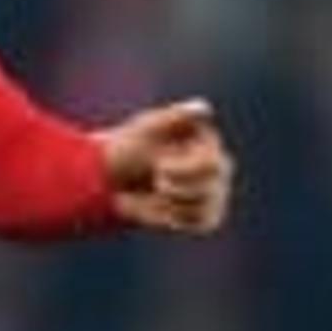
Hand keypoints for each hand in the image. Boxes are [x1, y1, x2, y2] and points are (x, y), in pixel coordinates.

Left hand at [99, 99, 233, 233]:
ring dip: (172, 204)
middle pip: (211, 188)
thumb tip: (203, 107)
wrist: (113, 179)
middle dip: (178, 189)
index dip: (183, 170)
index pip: (211, 164)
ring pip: (205, 207)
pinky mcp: (207, 213)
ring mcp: (215, 190)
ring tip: (156, 192)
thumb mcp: (146, 129)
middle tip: (156, 182)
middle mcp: (218, 165)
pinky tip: (162, 207)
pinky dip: (177, 217)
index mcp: (206, 141)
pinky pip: (202, 223)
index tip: (158, 167)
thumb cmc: (130, 148)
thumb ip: (173, 118)